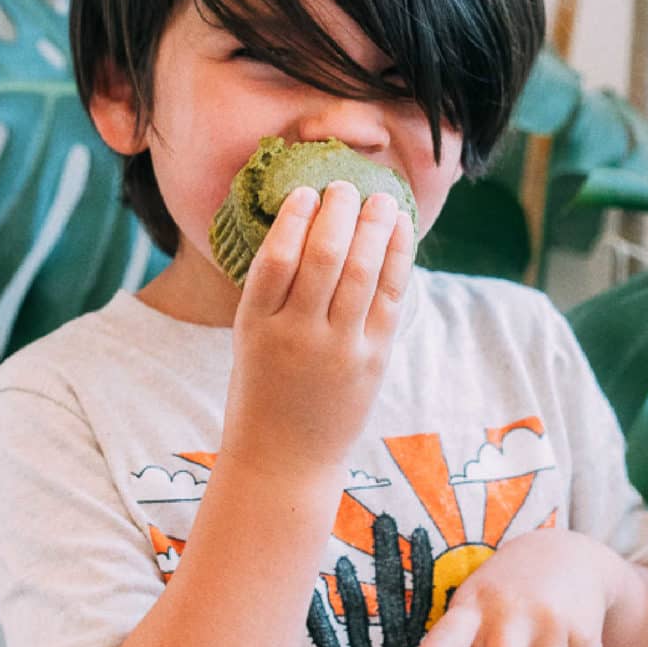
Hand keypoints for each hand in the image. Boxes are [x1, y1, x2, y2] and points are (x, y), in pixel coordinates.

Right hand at [221, 181, 415, 478]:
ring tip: (379, 198)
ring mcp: (340, 349)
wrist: (284, 460)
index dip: (293, 218)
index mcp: (255, 326)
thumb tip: (306, 228)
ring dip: (374, 227)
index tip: (304, 192)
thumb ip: (273, 294)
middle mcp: (298, 335)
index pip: (276, 257)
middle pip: (323, 257)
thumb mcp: (249, 340)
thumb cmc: (261, 392)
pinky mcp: (374, 360)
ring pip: (363, 272)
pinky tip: (398, 232)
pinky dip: (397, 258)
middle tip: (344, 186)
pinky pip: (391, 297)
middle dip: (338, 212)